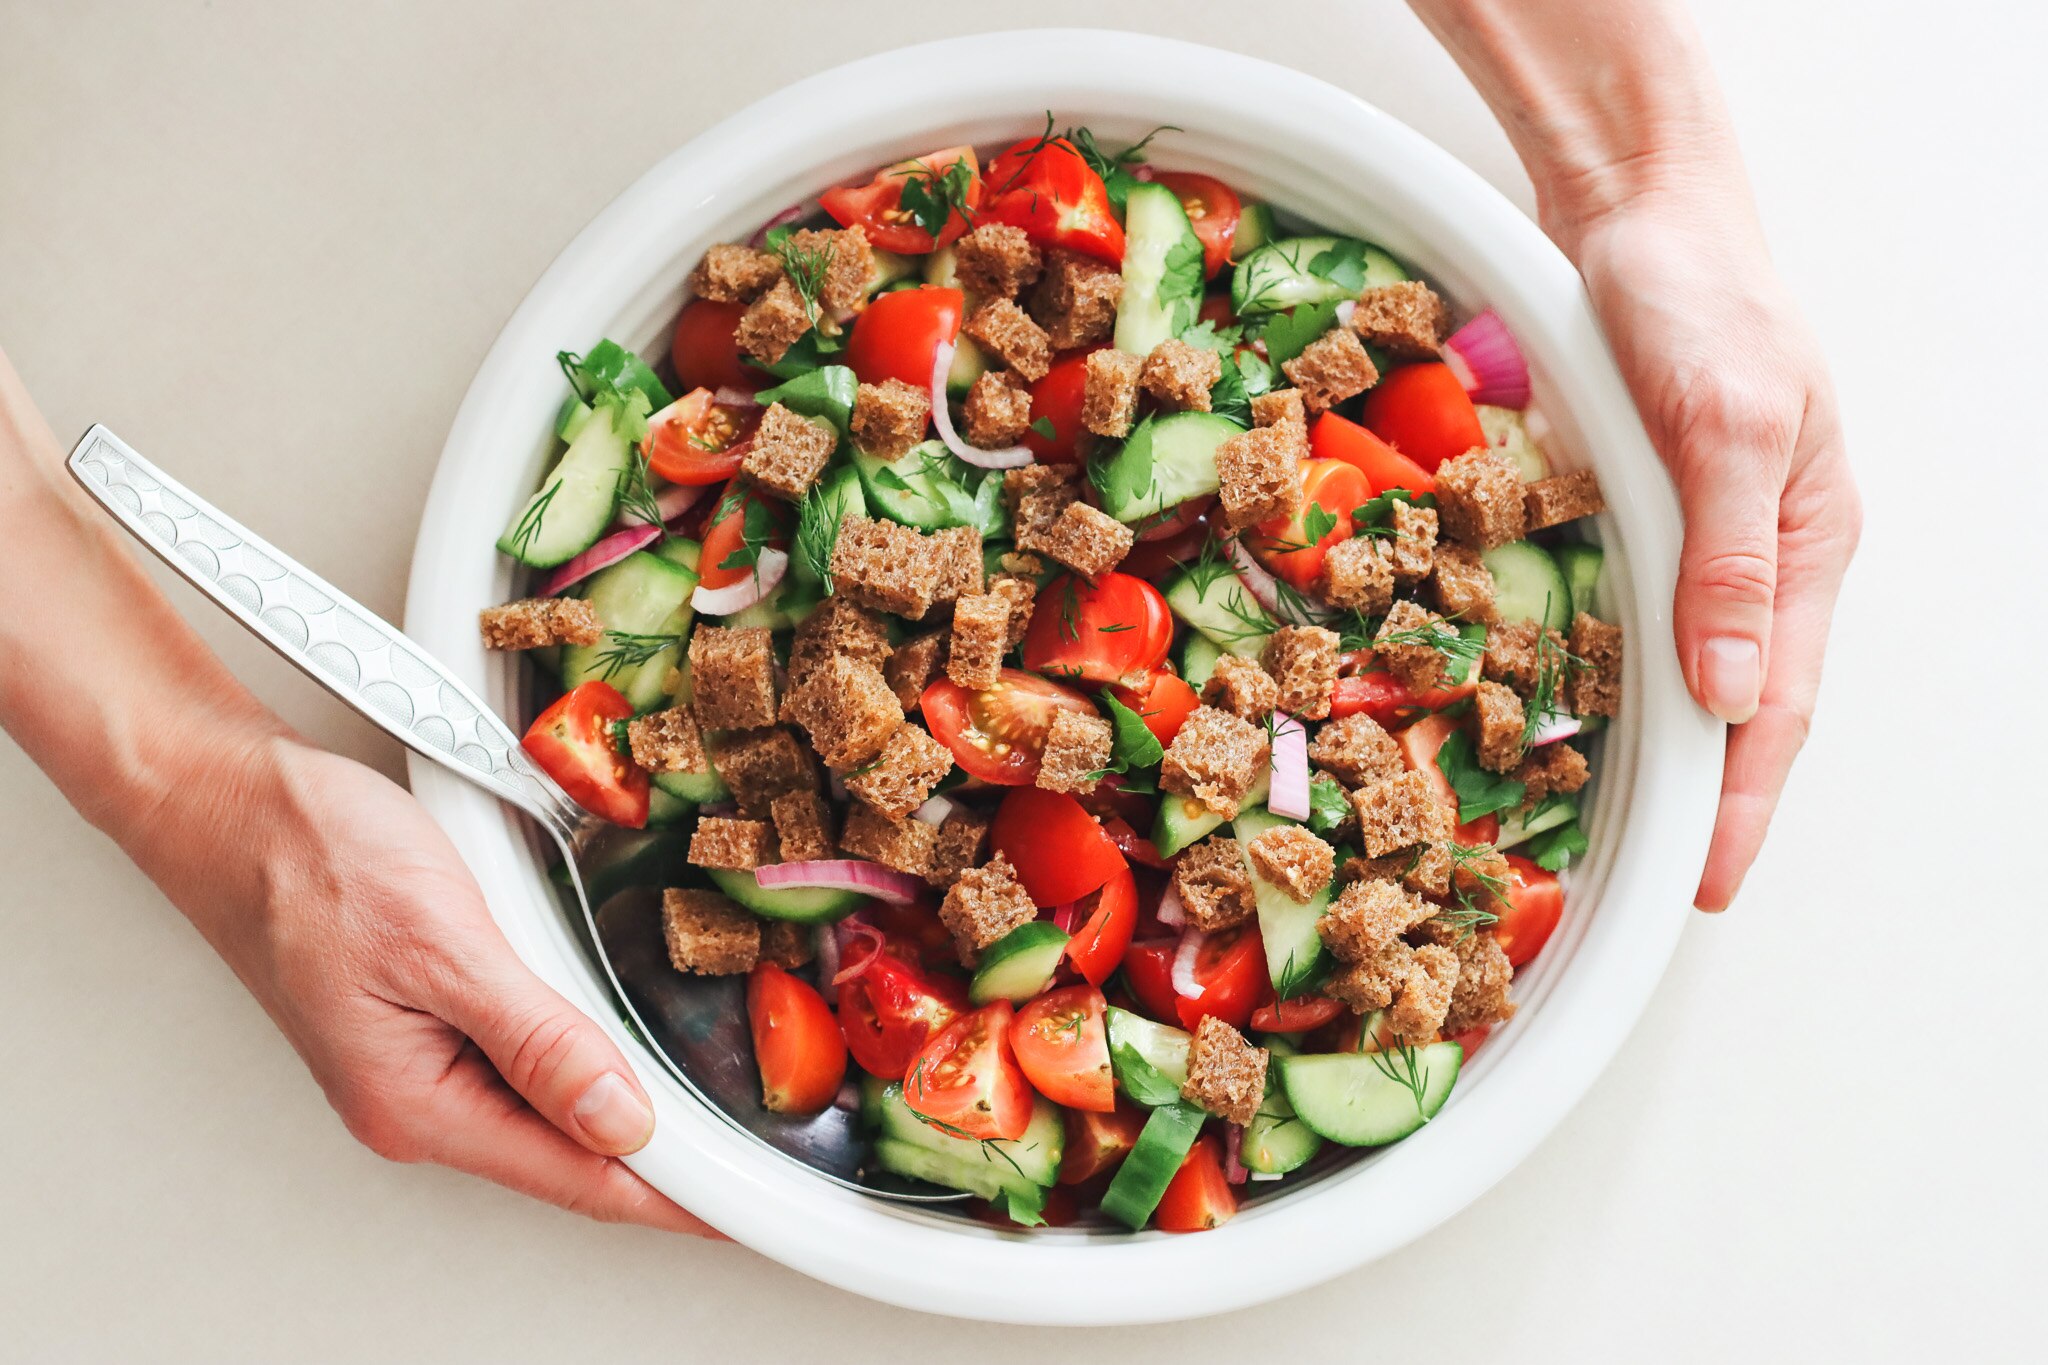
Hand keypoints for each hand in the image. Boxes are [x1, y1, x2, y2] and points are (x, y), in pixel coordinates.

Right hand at [176, 736, 714, 1232]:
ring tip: (703, 1117)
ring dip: (618, 1107)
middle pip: (565, 1153)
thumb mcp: (444, 943)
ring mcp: (413, 1062)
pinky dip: (576, 1059)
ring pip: (544, 1106)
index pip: (575, 1176)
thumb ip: (537, 1039)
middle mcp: (414, 1099)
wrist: (221, 798)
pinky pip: (517, 1060)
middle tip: (748, 1158)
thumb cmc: (307, 856)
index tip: (740, 1209)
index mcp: (417, 1103)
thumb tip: (617, 1119)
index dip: (669, 1196)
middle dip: (656, 1159)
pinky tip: (617, 1047)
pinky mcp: (417, 1018)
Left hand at [1571, 191, 1860, 908]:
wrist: (1644, 211)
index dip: (1742, 802)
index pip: (1779, 706)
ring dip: (1662, 747)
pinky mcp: (1652, 507)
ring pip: (1691, 667)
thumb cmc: (1700, 298)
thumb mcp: (1724, 424)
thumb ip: (1728, 557)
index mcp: (1807, 543)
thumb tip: (1732, 692)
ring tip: (1617, 825)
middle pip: (1740, 705)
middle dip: (1707, 799)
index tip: (1707, 885)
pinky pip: (1643, 616)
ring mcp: (1708, 531)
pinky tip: (1584, 710)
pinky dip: (1620, 676)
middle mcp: (1763, 552)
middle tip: (1655, 887)